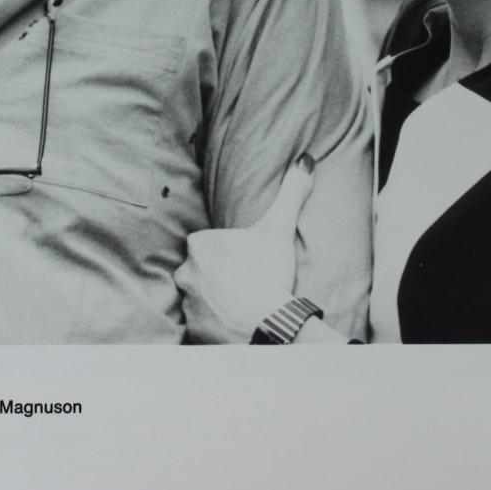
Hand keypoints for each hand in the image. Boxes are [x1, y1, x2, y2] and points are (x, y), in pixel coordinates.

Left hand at [176, 154, 315, 343]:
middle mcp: (184, 272)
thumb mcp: (280, 229)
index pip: (206, 244)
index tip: (243, 261)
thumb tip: (306, 160)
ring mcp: (187, 303)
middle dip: (214, 276)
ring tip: (237, 305)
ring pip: (196, 296)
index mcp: (199, 245)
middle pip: (198, 269)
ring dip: (211, 299)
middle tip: (242, 283)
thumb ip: (291, 193)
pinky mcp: (192, 329)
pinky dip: (211, 324)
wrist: (269, 323)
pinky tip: (231, 324)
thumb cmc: (269, 272)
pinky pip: (199, 324)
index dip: (226, 253)